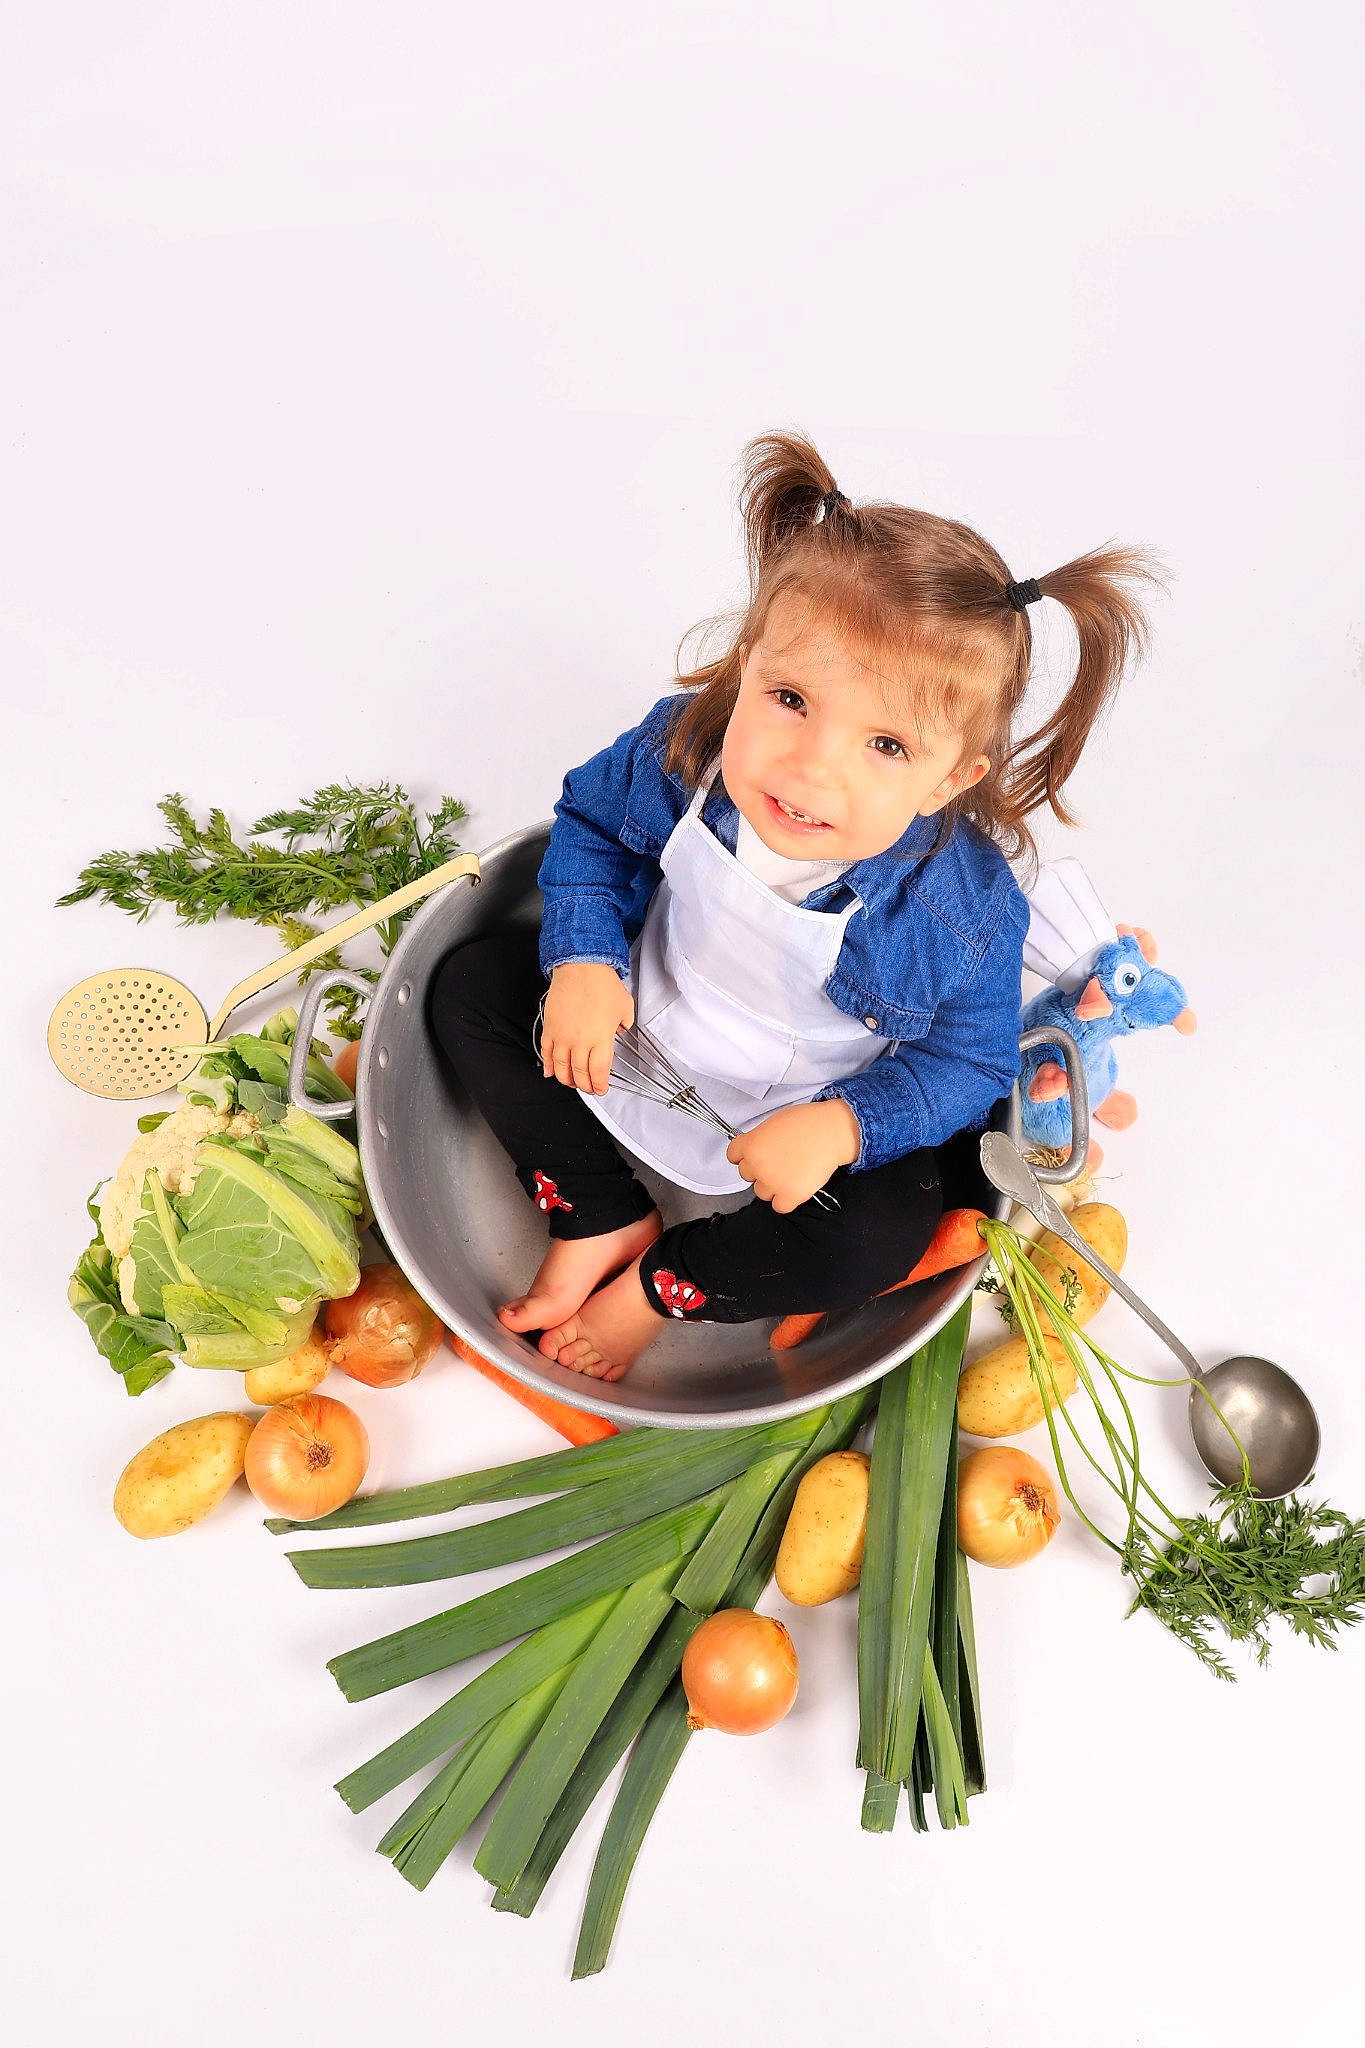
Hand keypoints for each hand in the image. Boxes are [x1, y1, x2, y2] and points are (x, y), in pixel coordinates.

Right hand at [541, 961, 634, 1093]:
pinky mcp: (550, 1028)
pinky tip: (550, 1072)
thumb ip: (624, 1025)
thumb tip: (619, 1032)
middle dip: (585, 1086)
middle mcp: (580, 1041)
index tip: (601, 1089)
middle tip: (588, 1088)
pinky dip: (548, 1065)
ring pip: (561, 1068)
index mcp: (601, 1039)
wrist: (581, 967)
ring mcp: (562, 1036)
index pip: (599, 1072)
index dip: (599, 1085)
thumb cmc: (602, 984)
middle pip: (580, 1074)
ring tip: (572, 1083)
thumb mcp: (625, 1007)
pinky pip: (546, 1053)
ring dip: (566, 1080)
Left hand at [725, 1099, 861, 1212]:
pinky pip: (779, 1206)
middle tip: (778, 1161)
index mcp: (751, 1145)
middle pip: (747, 1174)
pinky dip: (786, 1200)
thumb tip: (756, 1149)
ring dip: (772, 1186)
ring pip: (761, 1192)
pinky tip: (794, 1187)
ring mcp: (773, 1182)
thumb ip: (758, 1139)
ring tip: (789, 1172)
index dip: (745, 1154)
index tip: (752, 1155)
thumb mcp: (772, 1123)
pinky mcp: (790, 1195)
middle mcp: (757, 1165)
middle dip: (760, 1169)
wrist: (831, 1132)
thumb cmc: (808, 1123)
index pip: (733, 1156)